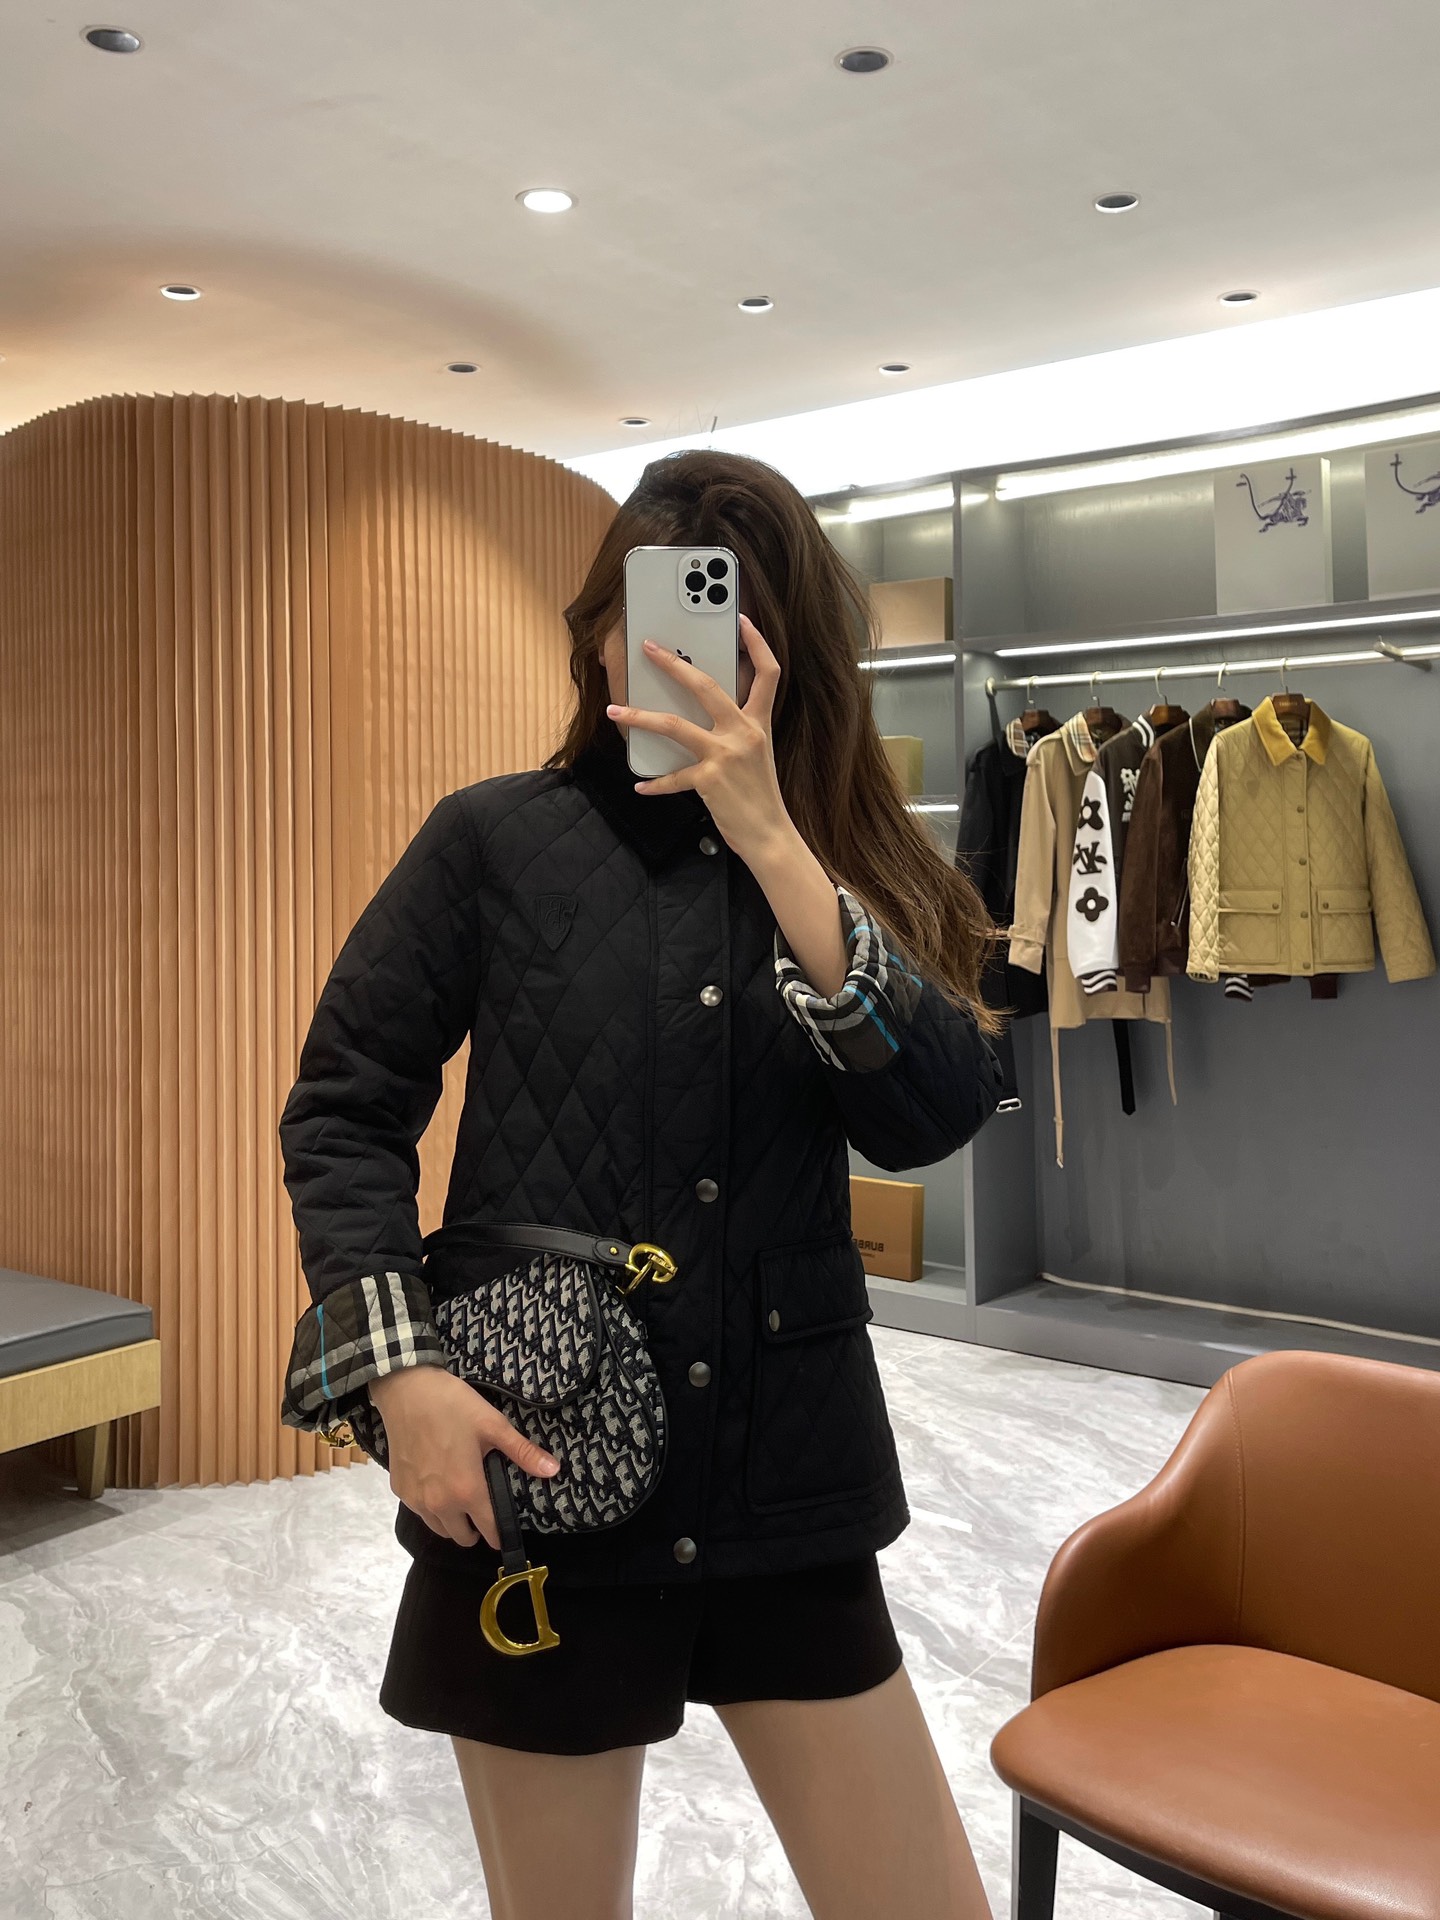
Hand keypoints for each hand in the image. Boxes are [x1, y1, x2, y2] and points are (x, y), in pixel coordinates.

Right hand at [367, 1366, 558, 1550]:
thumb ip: (523, 1452)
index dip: (500, 1532)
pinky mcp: (399, 1489)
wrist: (407, 1390)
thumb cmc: (453, 1406)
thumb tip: (554, 1470)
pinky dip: (431, 1507)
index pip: (489, 1531)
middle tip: (483, 1506)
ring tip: (461, 1496)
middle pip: (462, 1537)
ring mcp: (416, 1499)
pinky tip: (438, 1483)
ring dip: (452, 1521)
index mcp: (466, 1491)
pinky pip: (420, 1511)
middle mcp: (439, 1504)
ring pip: (439, 1528)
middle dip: (476, 1529)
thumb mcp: (493, 1425)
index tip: (505, 1526)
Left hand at [605, 613, 794, 866]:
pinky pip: (672, 776)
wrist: (770, 835)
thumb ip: (736, 732)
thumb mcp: (757, 755)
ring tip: (615, 711)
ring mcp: (725, 754)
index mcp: (759, 723)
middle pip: (706, 685)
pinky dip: (654, 783)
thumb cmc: (761, 796)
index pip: (768, 674)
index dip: (757, 644)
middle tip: (649, 649)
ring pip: (674, 724)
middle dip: (673, 664)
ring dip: (640, 716)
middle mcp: (744, 732)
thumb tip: (702, 717)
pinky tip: (640, 785)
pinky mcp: (709, 779)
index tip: (742, 621)